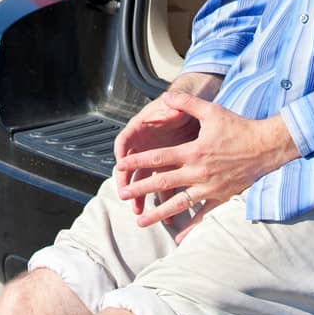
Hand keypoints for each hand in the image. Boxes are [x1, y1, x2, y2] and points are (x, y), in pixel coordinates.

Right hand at [111, 88, 203, 205]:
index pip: (124, 142)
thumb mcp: (175, 106)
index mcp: (140, 130)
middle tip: (125, 196)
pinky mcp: (167, 169)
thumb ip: (172, 106)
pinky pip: (162, 186)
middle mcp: (143, 147)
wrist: (192, 115)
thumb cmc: (179, 108)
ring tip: (139, 212)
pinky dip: (162, 199)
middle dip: (127, 183)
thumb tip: (169, 102)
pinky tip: (165, 213)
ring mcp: (154, 160)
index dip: (121, 154)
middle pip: (130, 166)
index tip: (120, 166)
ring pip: (143, 180)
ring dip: (140, 195)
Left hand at [114, 91, 299, 240]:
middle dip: (140, 189)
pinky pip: (203, 215)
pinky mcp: (221, 197)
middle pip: (163, 183)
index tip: (120, 167)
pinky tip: (179, 238)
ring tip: (140, 221)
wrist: (265, 146)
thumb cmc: (238, 127)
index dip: (137, 161)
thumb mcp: (211, 111)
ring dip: (158, 213)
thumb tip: (166, 96)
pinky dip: (191, 227)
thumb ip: (187, 103)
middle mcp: (198, 172)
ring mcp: (209, 188)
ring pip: (178, 203)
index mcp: (193, 152)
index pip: (158, 158)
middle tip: (122, 194)